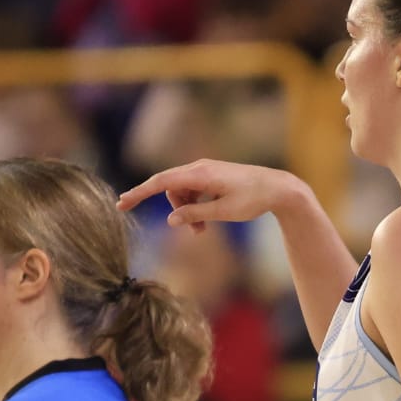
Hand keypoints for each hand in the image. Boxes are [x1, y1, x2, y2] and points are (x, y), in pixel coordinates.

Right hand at [118, 159, 302, 233]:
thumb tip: (170, 220)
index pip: (161, 182)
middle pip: (170, 188)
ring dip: (186, 212)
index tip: (121, 202)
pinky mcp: (211, 176)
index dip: (139, 193)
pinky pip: (192, 190)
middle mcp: (200, 168)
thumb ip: (195, 215)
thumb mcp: (223, 212)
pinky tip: (206, 221)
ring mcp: (205, 170)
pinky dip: (194, 206)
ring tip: (202, 231)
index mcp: (200, 174)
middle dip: (175, 210)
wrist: (278, 188)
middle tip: (194, 232)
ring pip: (181, 192)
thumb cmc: (253, 199)